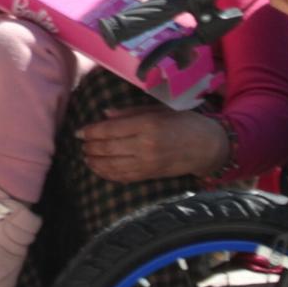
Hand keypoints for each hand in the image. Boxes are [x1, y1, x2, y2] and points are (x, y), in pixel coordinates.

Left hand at [77, 108, 234, 184]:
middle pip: (108, 148)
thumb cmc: (184, 122)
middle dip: (90, 146)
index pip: (110, 129)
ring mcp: (147, 163)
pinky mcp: (150, 175)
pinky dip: (108, 174)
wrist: (207, 146)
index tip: (79, 131)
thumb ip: (130, 112)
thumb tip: (105, 114)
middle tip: (80, 143)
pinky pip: (124, 177)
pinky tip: (99, 170)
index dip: (91, 131)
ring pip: (113, 165)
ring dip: (95, 162)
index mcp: (147, 125)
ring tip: (85, 157)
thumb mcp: (159, 109)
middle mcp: (145, 145)